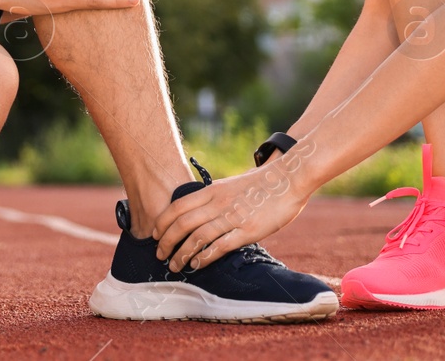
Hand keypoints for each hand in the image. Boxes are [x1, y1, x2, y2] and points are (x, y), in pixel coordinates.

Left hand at [152, 153, 317, 272]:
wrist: (289, 178)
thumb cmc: (263, 183)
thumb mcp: (232, 185)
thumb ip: (217, 197)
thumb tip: (203, 210)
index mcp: (213, 190)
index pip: (178, 206)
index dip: (163, 222)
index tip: (155, 234)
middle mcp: (218, 203)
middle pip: (182, 224)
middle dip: (166, 241)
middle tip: (159, 254)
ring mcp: (232, 217)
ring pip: (197, 237)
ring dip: (181, 254)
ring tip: (174, 265)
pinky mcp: (247, 231)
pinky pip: (219, 247)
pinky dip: (204, 258)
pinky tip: (196, 266)